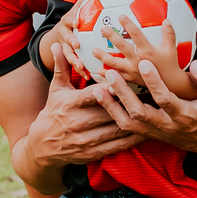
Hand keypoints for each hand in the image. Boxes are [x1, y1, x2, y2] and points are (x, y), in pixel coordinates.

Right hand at [23, 41, 140, 171]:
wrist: (42, 145)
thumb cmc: (54, 111)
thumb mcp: (56, 89)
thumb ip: (61, 67)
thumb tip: (56, 44)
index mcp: (69, 104)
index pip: (91, 95)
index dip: (108, 89)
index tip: (125, 81)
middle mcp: (77, 123)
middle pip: (107, 112)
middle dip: (128, 103)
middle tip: (149, 94)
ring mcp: (85, 140)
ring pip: (115, 129)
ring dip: (134, 121)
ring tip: (153, 112)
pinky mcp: (92, 153)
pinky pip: (116, 146)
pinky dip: (132, 140)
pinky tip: (147, 132)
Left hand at [93, 57, 196, 155]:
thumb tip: (195, 65)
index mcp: (186, 115)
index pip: (166, 99)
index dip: (154, 82)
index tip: (143, 63)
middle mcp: (168, 126)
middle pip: (140, 113)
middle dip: (123, 94)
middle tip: (110, 74)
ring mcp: (157, 132)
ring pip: (128, 123)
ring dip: (112, 106)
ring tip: (99, 88)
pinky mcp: (150, 133)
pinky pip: (127, 127)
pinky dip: (113, 113)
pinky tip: (103, 98)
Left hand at [97, 14, 196, 98]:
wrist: (170, 86)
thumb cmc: (170, 65)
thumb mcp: (171, 49)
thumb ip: (169, 34)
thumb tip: (166, 20)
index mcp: (147, 50)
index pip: (136, 34)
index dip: (128, 24)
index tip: (120, 16)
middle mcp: (137, 60)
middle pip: (121, 46)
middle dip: (111, 36)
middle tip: (102, 29)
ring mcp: (132, 71)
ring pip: (114, 63)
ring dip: (103, 56)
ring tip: (94, 50)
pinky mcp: (130, 80)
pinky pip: (116, 77)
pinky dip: (107, 74)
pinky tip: (99, 70)